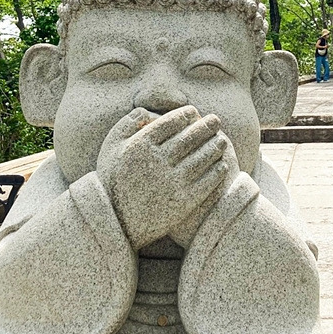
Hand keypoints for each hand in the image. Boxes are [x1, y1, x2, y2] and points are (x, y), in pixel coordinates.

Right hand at [97, 106, 231, 248]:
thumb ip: (127, 124)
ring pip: (201, 159)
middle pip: (189, 138)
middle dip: (206, 127)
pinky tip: (222, 165)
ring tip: (222, 140)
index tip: (193, 111)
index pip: (169, 123)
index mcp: (139, 146)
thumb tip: (148, 111)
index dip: (184, 115)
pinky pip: (206, 183)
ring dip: (215, 147)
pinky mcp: (182, 203)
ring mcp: (171, 183)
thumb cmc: (113, 180)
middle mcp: (156, 163)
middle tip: (216, 120)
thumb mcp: (110, 148)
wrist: (115, 222)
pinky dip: (216, 172)